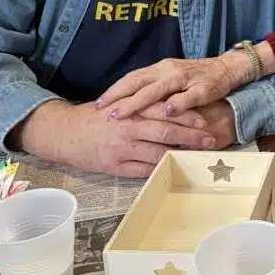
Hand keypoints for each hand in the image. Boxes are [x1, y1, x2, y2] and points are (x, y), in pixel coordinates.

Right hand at [11, 99, 229, 177]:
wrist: (65, 132)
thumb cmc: (96, 117)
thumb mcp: (119, 104)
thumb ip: (142, 106)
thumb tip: (173, 108)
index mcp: (130, 108)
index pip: (164, 110)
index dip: (187, 116)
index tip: (204, 120)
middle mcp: (128, 127)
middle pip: (166, 131)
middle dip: (191, 136)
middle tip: (209, 140)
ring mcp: (122, 148)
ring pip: (158, 152)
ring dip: (180, 155)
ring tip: (197, 156)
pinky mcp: (116, 166)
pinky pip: (144, 170)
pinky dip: (161, 169)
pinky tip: (174, 169)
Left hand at [96, 56, 249, 120]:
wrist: (227, 68)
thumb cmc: (196, 78)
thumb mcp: (171, 81)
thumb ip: (154, 90)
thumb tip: (129, 105)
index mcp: (159, 69)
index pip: (132, 78)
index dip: (114, 90)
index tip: (97, 103)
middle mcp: (169, 70)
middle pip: (138, 81)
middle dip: (118, 95)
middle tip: (102, 109)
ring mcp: (185, 78)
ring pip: (158, 89)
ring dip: (138, 101)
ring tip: (122, 113)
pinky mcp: (203, 88)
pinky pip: (188, 96)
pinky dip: (177, 104)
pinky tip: (166, 113)